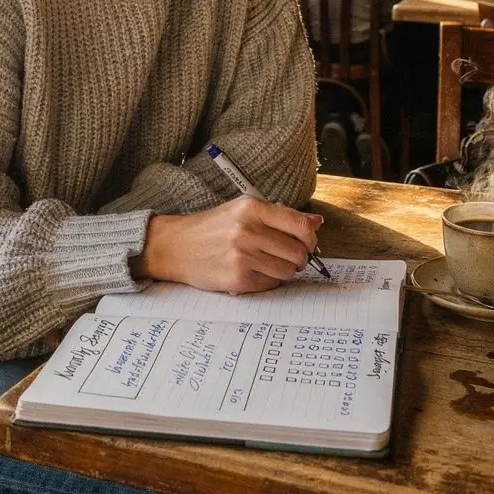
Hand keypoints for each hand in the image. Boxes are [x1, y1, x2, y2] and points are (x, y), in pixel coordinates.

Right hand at [131, 198, 323, 294]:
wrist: (176, 246)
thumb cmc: (213, 227)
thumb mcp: (242, 210)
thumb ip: (280, 215)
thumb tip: (317, 222)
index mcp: (252, 208)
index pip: (300, 226)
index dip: (311, 238)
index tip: (308, 243)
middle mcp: (248, 231)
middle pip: (298, 252)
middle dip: (300, 257)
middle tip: (291, 257)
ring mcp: (242, 256)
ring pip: (288, 271)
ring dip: (286, 270)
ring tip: (271, 264)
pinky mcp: (237, 278)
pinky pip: (271, 284)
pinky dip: (269, 281)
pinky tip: (256, 272)